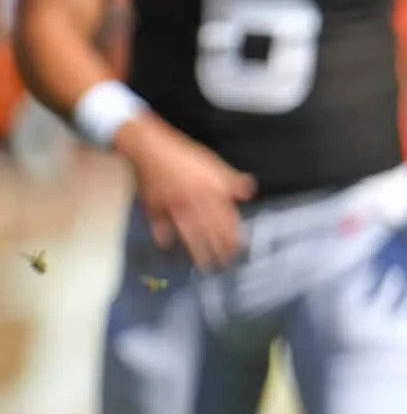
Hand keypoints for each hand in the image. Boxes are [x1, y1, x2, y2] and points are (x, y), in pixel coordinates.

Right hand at [119, 117, 254, 268]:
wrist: (150, 147)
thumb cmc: (183, 156)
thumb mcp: (213, 164)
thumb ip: (231, 180)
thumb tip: (249, 190)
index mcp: (211, 189)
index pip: (227, 218)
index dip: (234, 236)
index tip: (238, 250)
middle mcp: (195, 200)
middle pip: (210, 230)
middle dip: (218, 250)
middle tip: (224, 264)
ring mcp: (173, 205)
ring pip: (188, 233)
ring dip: (197, 251)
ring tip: (203, 265)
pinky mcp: (154, 206)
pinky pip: (160, 227)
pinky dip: (163, 239)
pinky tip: (168, 247)